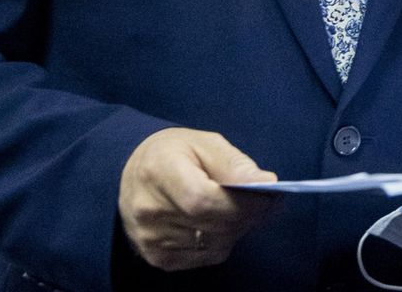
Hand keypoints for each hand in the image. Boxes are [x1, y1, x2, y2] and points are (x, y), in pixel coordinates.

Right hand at [117, 127, 278, 270]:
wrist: (132, 175)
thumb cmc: (174, 154)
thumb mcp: (205, 143)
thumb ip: (235, 164)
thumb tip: (265, 182)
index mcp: (158, 172)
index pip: (203, 200)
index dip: (242, 203)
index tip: (269, 195)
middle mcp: (148, 210)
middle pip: (214, 225)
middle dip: (249, 215)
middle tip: (267, 201)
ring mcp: (150, 239)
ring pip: (216, 244)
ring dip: (238, 228)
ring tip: (242, 208)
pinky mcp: (157, 257)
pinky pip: (207, 256)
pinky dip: (223, 240)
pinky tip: (221, 222)